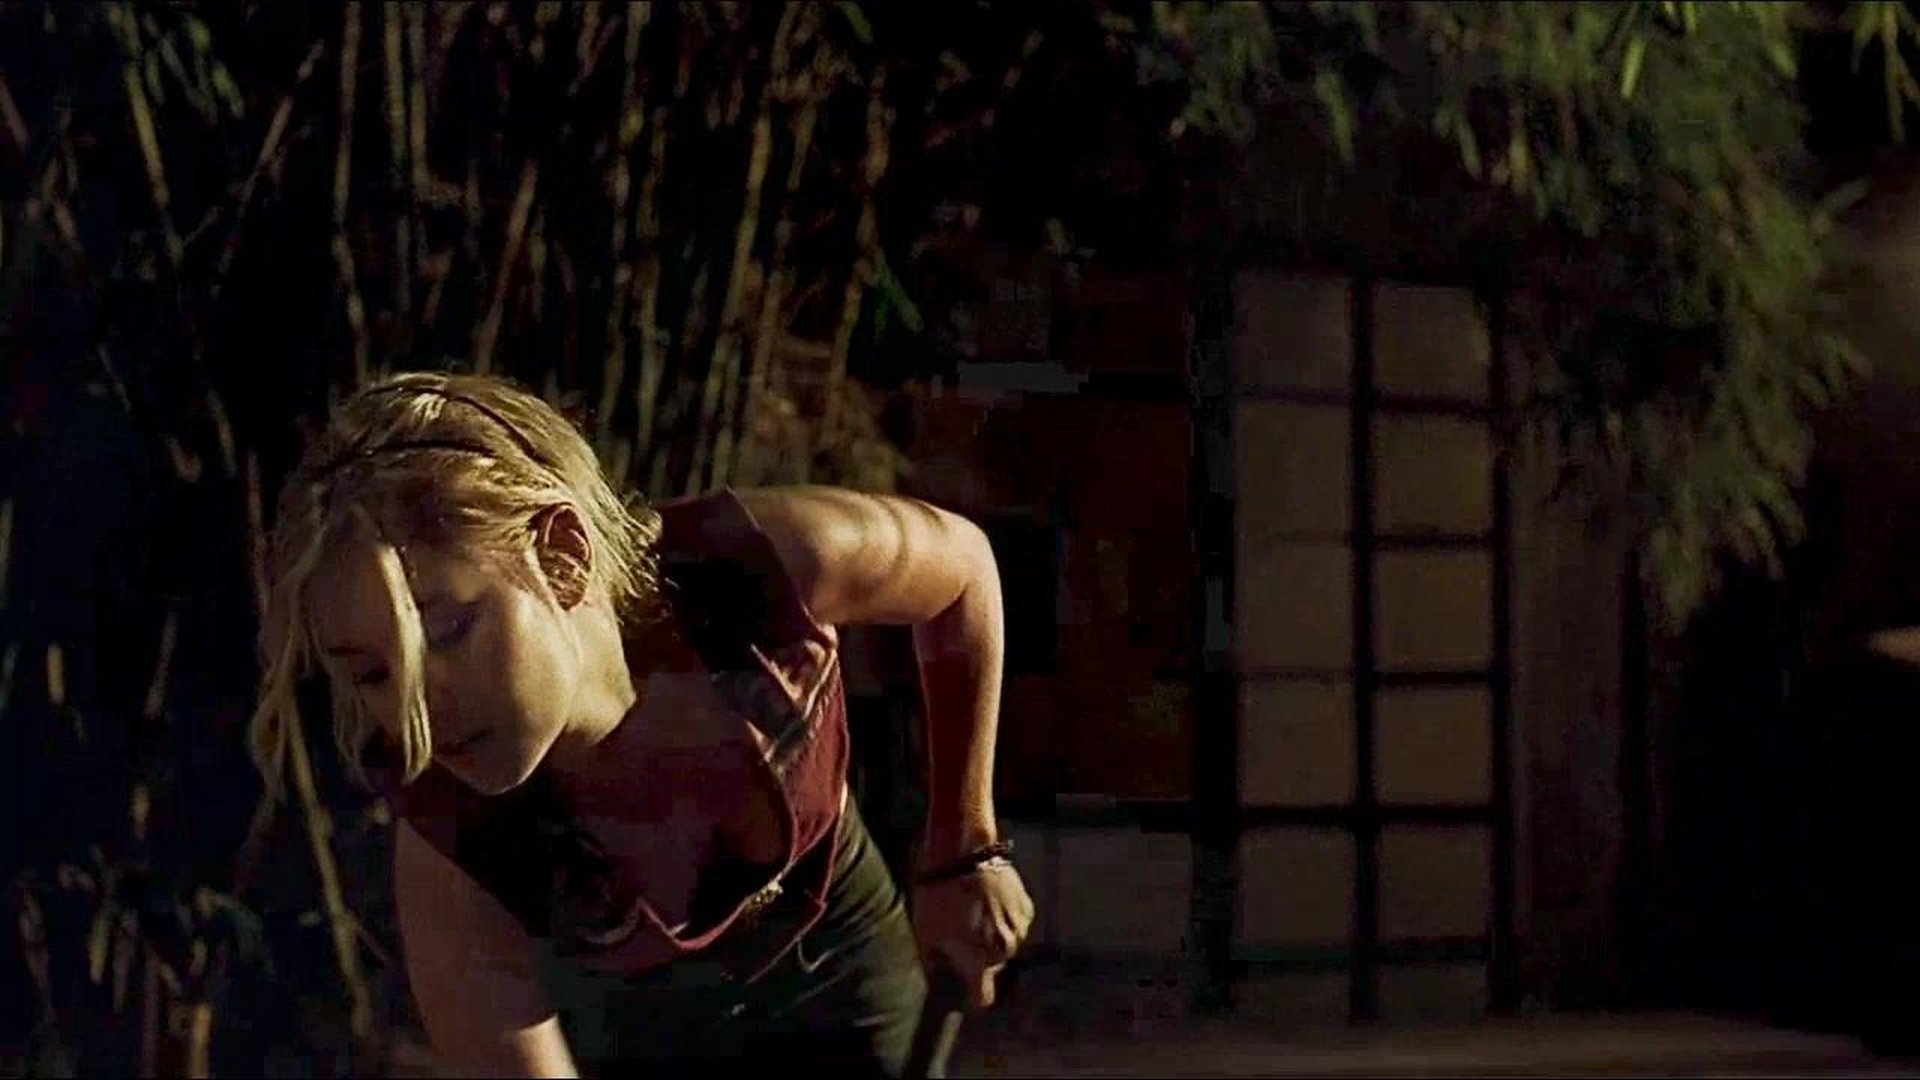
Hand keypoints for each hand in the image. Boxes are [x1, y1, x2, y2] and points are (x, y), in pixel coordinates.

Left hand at [908, 858, 1034, 1008]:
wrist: (963, 851)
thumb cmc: (939, 893)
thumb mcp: (926, 931)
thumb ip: (934, 964)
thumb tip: (937, 979)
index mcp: (980, 962)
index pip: (982, 998)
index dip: (970, 997)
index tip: (962, 989)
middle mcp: (1005, 951)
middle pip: (994, 969)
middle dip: (979, 960)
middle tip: (961, 938)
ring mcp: (1020, 928)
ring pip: (1006, 946)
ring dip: (993, 938)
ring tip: (974, 915)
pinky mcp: (1027, 907)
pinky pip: (1015, 925)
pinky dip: (1004, 920)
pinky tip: (987, 903)